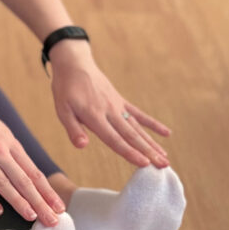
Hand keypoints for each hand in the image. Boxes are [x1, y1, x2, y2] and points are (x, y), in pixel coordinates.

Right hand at [0, 91, 65, 225]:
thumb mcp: (4, 132)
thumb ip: (14, 153)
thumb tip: (27, 174)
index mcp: (12, 145)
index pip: (34, 173)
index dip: (47, 192)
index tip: (58, 206)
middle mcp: (1, 151)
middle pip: (23, 182)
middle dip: (39, 202)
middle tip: (52, 220)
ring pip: (3, 184)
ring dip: (18, 202)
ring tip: (31, 217)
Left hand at [48, 43, 170, 167]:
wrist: (75, 64)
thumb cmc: (65, 89)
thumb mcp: (62, 110)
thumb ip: (73, 129)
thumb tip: (82, 146)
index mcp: (95, 116)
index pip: (114, 139)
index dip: (129, 153)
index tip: (144, 163)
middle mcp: (110, 112)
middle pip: (132, 136)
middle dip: (148, 152)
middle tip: (164, 166)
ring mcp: (118, 106)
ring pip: (138, 128)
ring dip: (152, 143)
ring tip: (165, 157)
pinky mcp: (121, 101)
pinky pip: (139, 114)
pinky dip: (152, 124)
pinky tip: (166, 133)